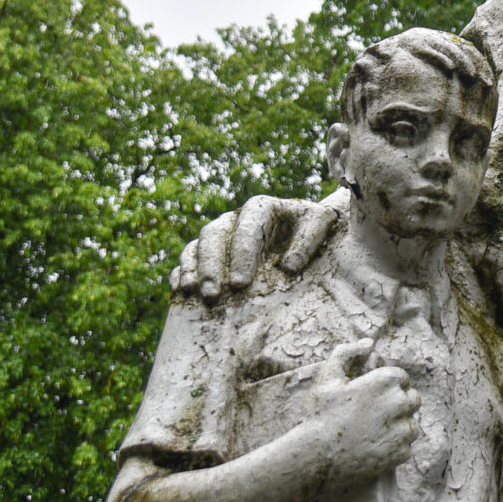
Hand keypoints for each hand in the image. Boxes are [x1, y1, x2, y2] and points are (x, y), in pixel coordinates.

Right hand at [169, 190, 345, 300]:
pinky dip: (182, 272)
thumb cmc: (314, 228)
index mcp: (262, 207)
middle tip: (213, 295)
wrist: (305, 230)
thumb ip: (309, 240)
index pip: (247, 227)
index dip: (241, 255)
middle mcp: (235, 218)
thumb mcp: (321, 225)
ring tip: (194, 293)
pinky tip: (181, 290)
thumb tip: (288, 266)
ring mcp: (220, 233)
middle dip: (211, 266)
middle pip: (214, 235)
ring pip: (198, 245)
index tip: (240, 284)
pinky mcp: (208, 250)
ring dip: (194, 269)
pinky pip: (187, 258)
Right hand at [306, 341, 419, 485]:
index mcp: (386, 380)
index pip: (402, 379)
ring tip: (375, 433)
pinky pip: (407, 447)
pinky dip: (395, 448)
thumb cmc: (318, 416)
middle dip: (398, 405)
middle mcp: (399, 403)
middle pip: (412, 400)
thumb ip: (347, 352)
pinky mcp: (401, 453)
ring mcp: (402, 430)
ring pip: (412, 424)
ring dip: (399, 427)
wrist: (314, 459)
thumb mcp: (327, 377)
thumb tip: (369, 343)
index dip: (388, 387)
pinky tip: (375, 448)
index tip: (373, 398)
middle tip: (375, 415)